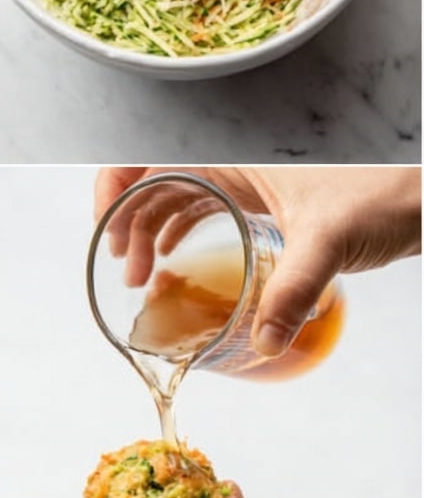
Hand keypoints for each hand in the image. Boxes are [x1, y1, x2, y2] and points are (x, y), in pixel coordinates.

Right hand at [93, 167, 420, 357]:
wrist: (422, 196)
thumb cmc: (382, 194)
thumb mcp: (328, 241)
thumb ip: (294, 289)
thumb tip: (264, 339)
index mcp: (231, 158)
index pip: (149, 157)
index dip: (114, 186)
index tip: (106, 227)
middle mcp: (230, 166)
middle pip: (153, 183)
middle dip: (127, 222)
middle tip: (125, 269)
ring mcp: (244, 184)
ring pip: (174, 198)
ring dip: (148, 231)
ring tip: (141, 274)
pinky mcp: (260, 203)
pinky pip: (201, 211)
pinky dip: (178, 234)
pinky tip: (173, 262)